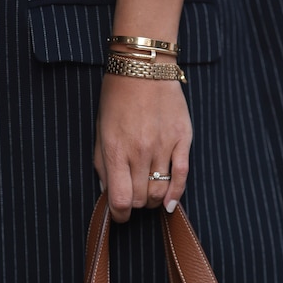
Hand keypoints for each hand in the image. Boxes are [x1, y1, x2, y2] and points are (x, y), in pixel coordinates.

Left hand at [93, 74, 191, 223]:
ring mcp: (163, 146)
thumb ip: (102, 164)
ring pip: (159, 192)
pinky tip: (169, 204)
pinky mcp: (182, 139)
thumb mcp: (100, 130)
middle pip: (139, 199)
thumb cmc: (117, 98)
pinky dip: (176, 194)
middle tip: (132, 198)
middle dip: (134, 206)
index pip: (119, 199)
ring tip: (148, 195)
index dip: (118, 215)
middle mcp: (139, 151)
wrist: (143, 67)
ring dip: (152, 200)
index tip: (118, 215)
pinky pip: (181, 176)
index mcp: (115, 150)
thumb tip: (108, 192)